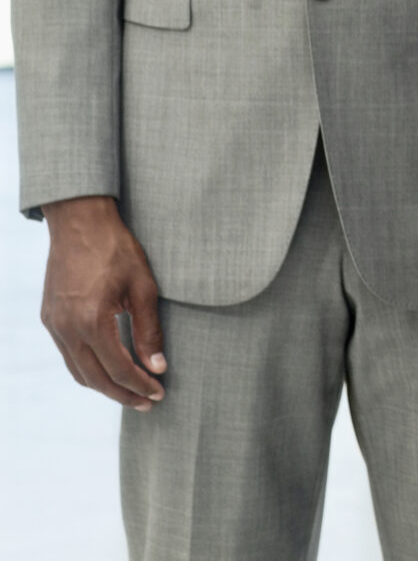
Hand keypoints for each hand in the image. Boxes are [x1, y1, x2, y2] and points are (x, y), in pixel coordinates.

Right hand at [40, 196, 167, 410]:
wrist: (80, 223)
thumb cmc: (117, 249)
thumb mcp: (144, 287)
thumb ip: (149, 330)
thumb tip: (158, 367)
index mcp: (92, 321)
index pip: (119, 369)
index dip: (140, 386)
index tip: (159, 393)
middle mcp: (67, 328)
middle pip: (95, 378)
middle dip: (123, 394)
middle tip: (148, 402)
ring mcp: (54, 324)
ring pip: (78, 371)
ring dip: (104, 385)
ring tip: (130, 391)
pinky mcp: (50, 318)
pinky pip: (68, 355)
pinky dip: (88, 368)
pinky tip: (108, 368)